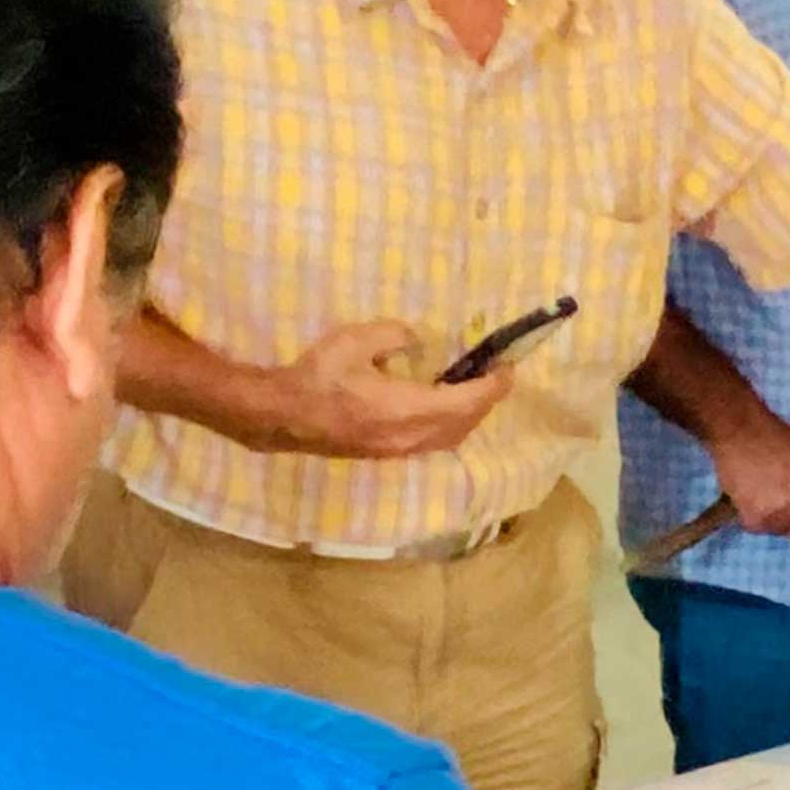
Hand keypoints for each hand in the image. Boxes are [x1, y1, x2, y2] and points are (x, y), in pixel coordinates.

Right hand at [268, 321, 518, 459]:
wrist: (281, 416)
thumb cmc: (318, 376)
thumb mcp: (357, 341)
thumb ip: (395, 336)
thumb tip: (414, 341)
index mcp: (409, 410)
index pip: (468, 402)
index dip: (493, 387)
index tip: (508, 369)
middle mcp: (410, 437)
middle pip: (464, 425)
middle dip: (485, 402)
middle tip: (494, 376)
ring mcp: (396, 450)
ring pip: (448, 438)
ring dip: (467, 417)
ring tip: (471, 390)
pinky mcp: (383, 453)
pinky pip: (430, 443)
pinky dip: (447, 425)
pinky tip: (439, 407)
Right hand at [704, 401, 789, 565]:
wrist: (741, 431)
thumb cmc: (780, 443)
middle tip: (786, 498)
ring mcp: (780, 514)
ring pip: (781, 532)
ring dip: (776, 518)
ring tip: (766, 489)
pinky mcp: (755, 521)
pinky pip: (760, 529)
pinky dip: (756, 516)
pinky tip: (751, 493)